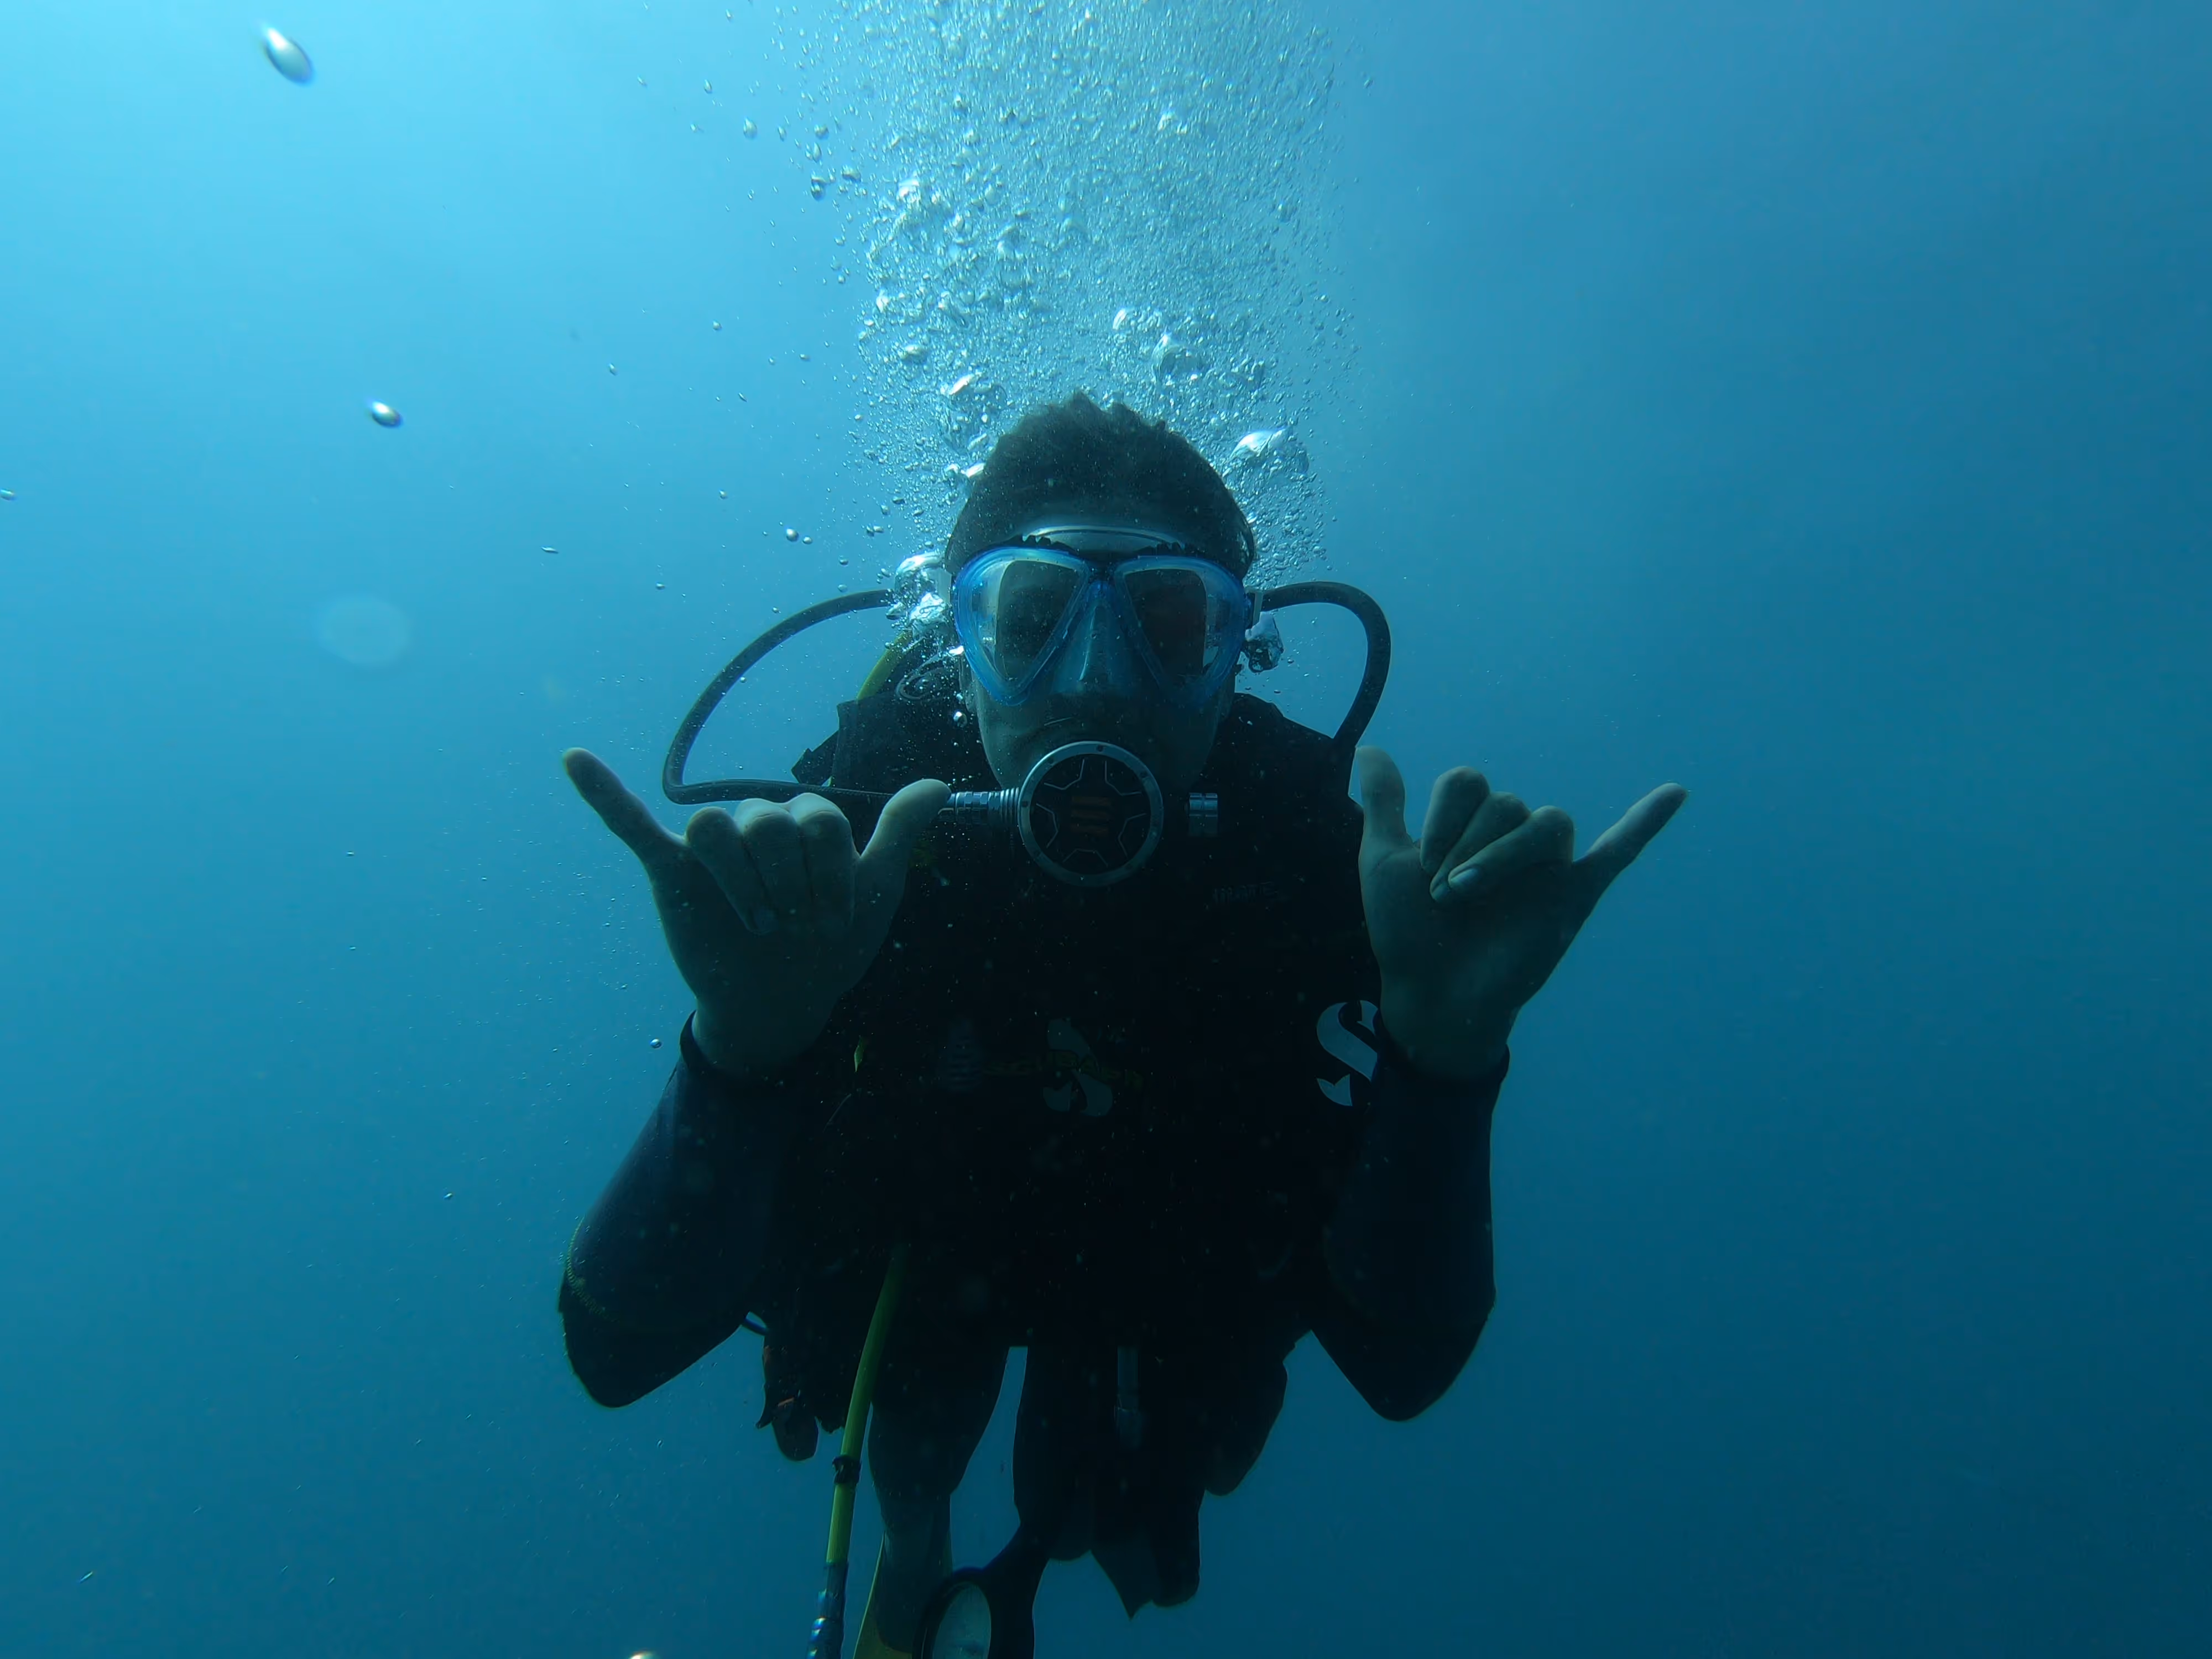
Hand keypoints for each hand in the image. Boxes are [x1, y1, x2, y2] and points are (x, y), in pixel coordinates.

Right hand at [564, 750, 948, 1078]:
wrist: (784, 1003)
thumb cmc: (831, 945)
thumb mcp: (877, 891)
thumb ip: (898, 833)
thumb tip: (940, 784)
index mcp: (804, 823)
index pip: (817, 819)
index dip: (830, 875)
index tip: (833, 923)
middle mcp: (756, 824)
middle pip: (767, 820)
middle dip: (789, 884)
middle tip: (793, 929)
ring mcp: (709, 846)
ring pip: (714, 824)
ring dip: (741, 881)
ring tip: (758, 925)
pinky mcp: (669, 869)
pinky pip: (631, 823)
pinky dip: (603, 793)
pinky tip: (575, 760)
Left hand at [1355, 747, 1686, 1081]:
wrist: (1431, 994)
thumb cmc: (1407, 931)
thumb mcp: (1382, 860)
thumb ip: (1383, 803)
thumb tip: (1369, 748)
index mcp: (1472, 823)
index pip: (1467, 782)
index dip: (1440, 819)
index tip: (1418, 869)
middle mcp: (1512, 837)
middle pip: (1505, 803)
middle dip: (1467, 846)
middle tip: (1444, 896)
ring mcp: (1546, 866)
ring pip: (1547, 821)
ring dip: (1504, 854)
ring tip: (1469, 891)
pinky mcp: (1573, 896)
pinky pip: (1619, 851)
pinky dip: (1645, 823)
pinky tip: (1674, 793)